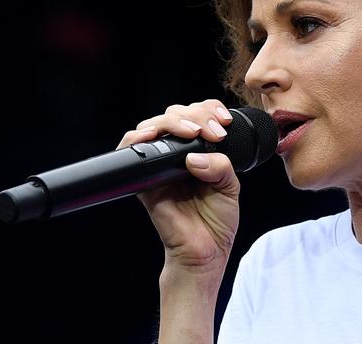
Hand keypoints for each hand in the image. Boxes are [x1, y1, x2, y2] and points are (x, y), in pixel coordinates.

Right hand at [116, 99, 238, 267]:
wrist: (205, 251)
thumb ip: (220, 166)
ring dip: (172, 122)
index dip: (209, 110)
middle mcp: (177, 154)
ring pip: (154, 125)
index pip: (198, 116)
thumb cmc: (217, 220)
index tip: (224, 120)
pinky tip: (153, 136)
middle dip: (196, 114)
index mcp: (199, 151)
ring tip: (191, 131)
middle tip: (214, 131)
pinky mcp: (143, 180)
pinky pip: (131, 151)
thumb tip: (194, 157)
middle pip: (176, 114)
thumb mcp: (230, 187)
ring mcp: (159, 165)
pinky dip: (138, 138)